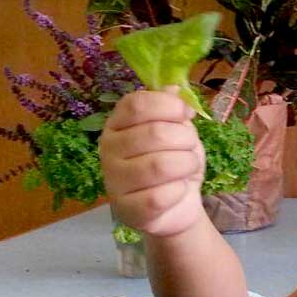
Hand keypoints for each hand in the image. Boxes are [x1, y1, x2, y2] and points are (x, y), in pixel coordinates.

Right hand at [100, 88, 205, 237]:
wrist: (177, 207)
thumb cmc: (175, 161)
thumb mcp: (178, 130)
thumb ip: (173, 109)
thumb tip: (174, 88)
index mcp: (117, 123)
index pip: (137, 104)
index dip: (168, 106)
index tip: (185, 113)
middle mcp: (108, 148)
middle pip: (154, 133)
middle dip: (185, 139)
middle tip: (189, 148)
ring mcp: (114, 180)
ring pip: (160, 165)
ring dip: (186, 164)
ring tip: (187, 167)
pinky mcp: (126, 209)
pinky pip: (161, 196)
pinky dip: (180, 191)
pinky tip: (178, 191)